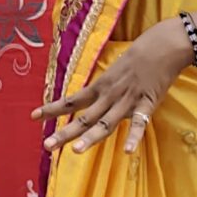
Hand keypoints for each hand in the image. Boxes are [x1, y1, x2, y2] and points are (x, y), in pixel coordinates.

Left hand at [34, 19, 188, 153]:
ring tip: (75, 151)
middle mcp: (110, 95)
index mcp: (100, 86)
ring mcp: (128, 100)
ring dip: (91, 137)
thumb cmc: (139, 56)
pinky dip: (134, 137)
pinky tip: (128, 152)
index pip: (72, 100)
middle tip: (46, 146)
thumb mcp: (115, 71)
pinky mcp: (147, 103)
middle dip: (65, 133)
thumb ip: (105, 89)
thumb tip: (93, 100)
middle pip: (84, 118)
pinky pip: (140, 123)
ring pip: (107, 123)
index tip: (33, 117)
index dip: (52, 109)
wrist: (163, 44)